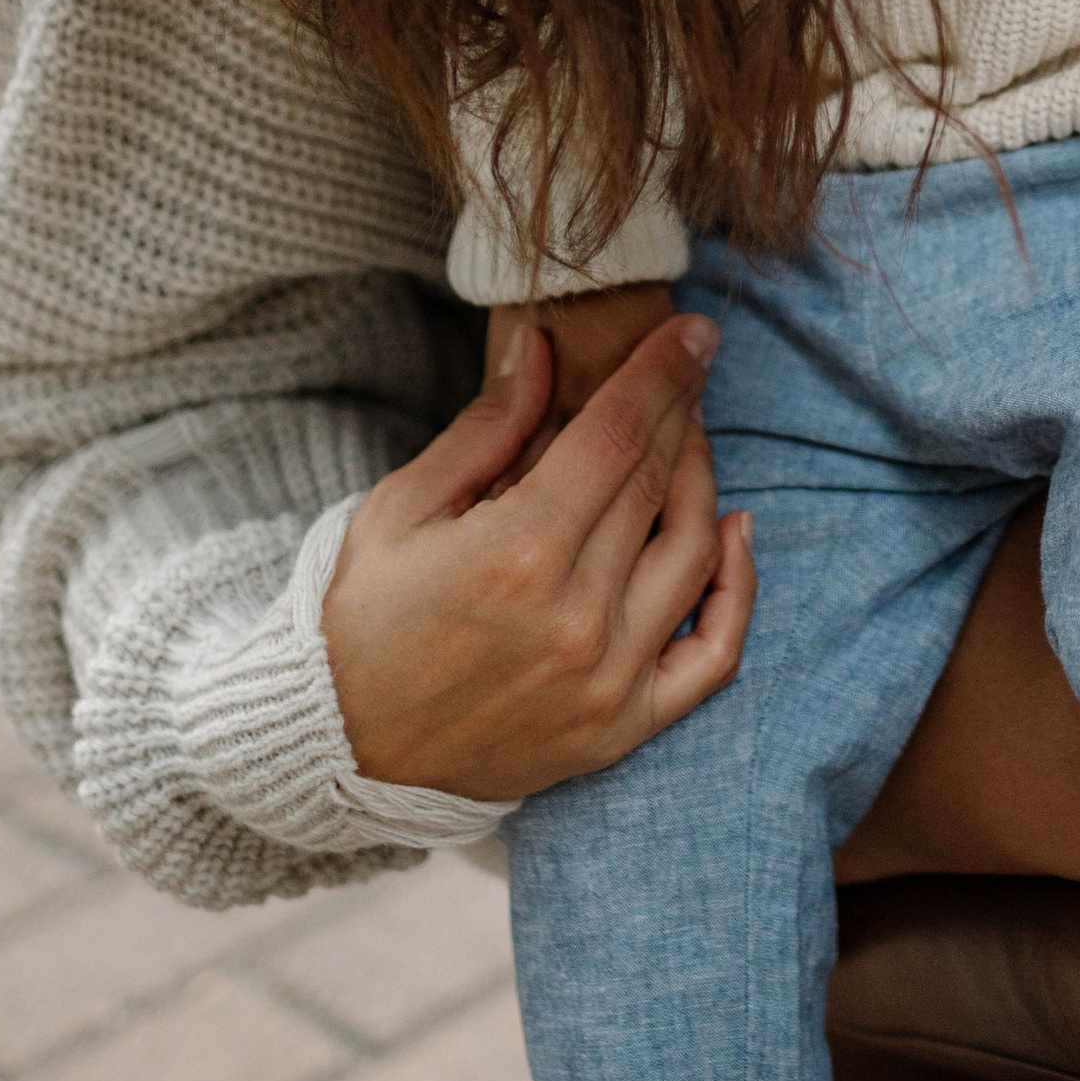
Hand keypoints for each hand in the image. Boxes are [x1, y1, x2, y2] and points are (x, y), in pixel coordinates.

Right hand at [322, 314, 755, 800]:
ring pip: (695, 552)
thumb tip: (542, 346)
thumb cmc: (362, 617)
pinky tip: (735, 534)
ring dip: (704, 480)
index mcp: (517, 552)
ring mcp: (606, 679)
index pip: (618, 435)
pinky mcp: (621, 728)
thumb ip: (487, 426)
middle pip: (658, 482)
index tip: (694, 331)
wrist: (340, 749)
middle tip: (689, 366)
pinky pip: (714, 656)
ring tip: (688, 437)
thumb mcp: (402, 507)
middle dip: (683, 409)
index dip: (662, 371)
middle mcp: (576, 616)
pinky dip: (739, 591)